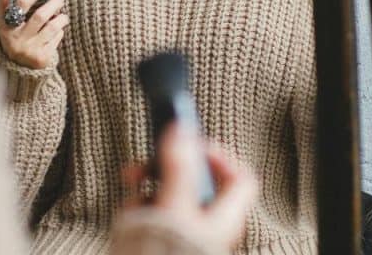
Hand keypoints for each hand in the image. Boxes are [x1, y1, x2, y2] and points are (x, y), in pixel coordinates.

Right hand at [0, 0, 69, 69]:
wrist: (19, 67)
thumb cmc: (14, 37)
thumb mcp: (6, 23)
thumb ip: (5, 4)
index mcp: (7, 27)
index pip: (21, 4)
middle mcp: (17, 39)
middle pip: (40, 16)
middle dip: (54, 4)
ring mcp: (30, 50)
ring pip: (52, 27)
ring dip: (61, 18)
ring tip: (62, 15)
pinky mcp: (42, 58)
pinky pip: (56, 39)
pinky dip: (59, 32)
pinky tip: (56, 31)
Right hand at [121, 126, 256, 248]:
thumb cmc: (167, 254)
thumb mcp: (174, 207)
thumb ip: (178, 167)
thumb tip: (182, 129)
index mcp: (224, 218)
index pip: (240, 178)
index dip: (220, 157)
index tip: (194, 143)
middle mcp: (208, 225)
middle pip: (198, 180)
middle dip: (170, 165)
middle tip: (151, 159)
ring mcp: (186, 232)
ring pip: (173, 193)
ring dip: (151, 183)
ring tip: (133, 182)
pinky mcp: (164, 239)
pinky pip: (156, 211)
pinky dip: (142, 204)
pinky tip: (131, 209)